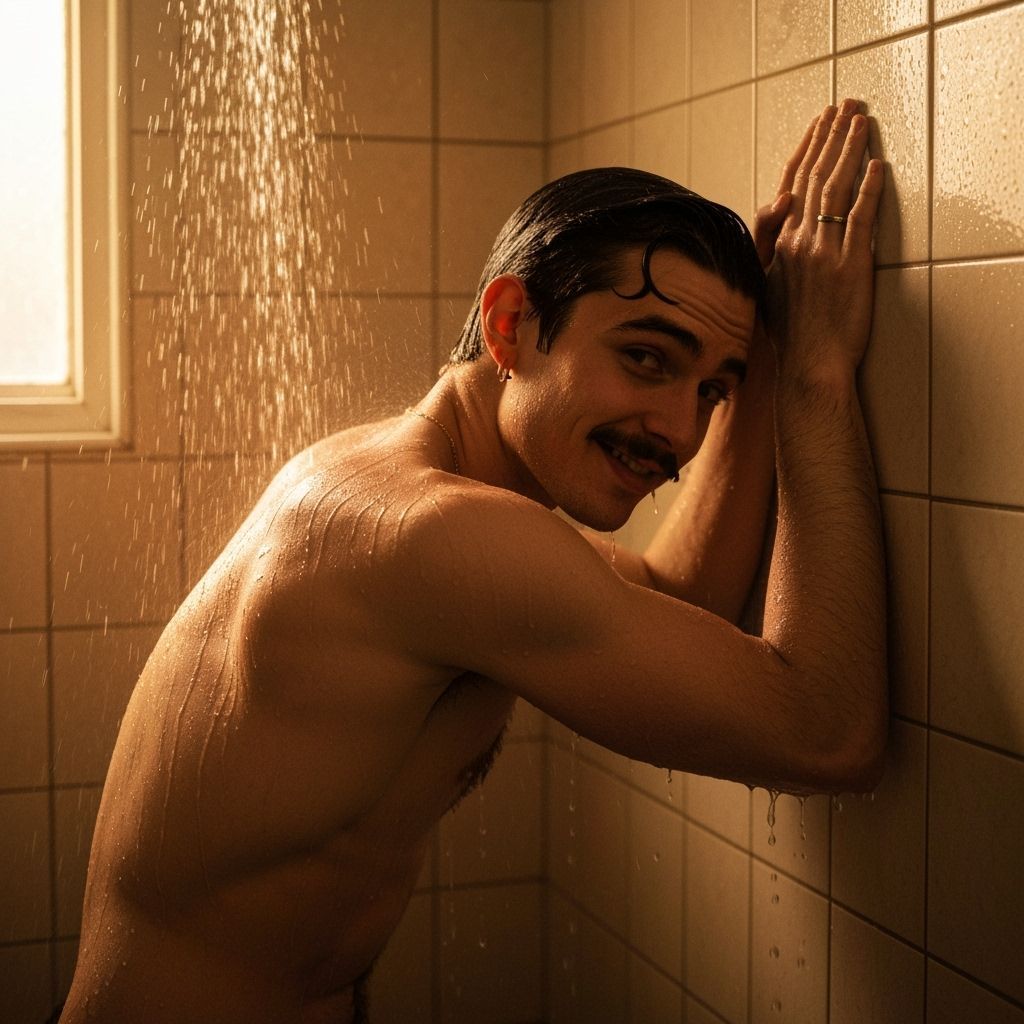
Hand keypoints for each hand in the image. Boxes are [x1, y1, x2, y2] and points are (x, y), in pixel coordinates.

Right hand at [761, 99, 884, 383]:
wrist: (809, 363)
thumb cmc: (791, 333)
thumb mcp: (766, 286)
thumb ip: (770, 243)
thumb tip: (780, 205)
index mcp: (777, 246)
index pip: (791, 186)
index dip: (806, 151)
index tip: (818, 124)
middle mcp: (797, 243)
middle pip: (814, 179)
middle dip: (829, 138)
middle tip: (843, 107)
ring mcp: (823, 252)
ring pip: (835, 190)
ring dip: (849, 151)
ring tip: (860, 121)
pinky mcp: (850, 265)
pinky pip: (859, 217)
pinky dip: (868, 189)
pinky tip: (876, 166)